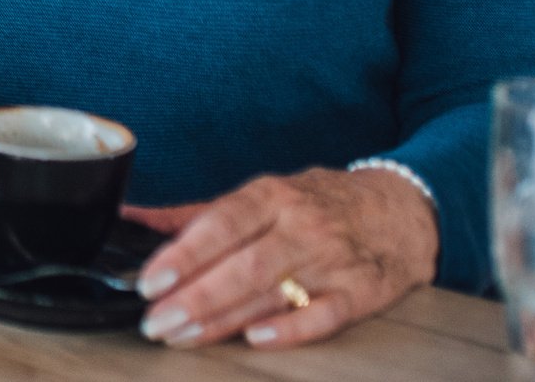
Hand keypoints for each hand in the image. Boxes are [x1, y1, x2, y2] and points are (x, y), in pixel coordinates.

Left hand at [128, 167, 438, 349]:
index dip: (183, 254)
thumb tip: (132, 217)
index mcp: (272, 196)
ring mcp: (333, 260)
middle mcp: (301, 226)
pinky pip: (326, 314)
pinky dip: (292, 328)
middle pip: (242, 264)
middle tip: (156, 322)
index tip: (149, 281)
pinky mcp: (361, 292)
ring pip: (273, 291)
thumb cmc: (318, 203)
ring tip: (182, 336)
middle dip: (194, 297)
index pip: (221, 223)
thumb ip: (198, 214)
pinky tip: (257, 339)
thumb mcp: (262, 195)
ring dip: (223, 319)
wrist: (402, 209)